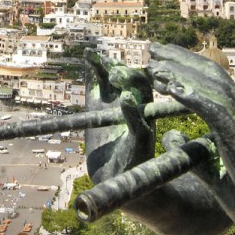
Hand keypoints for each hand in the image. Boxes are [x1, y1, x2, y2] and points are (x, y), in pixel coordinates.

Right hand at [83, 50, 155, 183]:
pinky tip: (87, 55)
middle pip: (126, 76)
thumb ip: (135, 120)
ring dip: (103, 64)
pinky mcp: (95, 106)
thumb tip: (126, 97)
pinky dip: (92, 70)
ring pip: (109, 76)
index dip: (136, 78)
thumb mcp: (140, 143)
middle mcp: (131, 101)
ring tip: (92, 55)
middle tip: (113, 74)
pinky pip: (95, 84)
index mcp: (147, 108)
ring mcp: (112, 102)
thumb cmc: (135, 164)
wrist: (115, 179)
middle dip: (119, 71)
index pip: (145, 84)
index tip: (129, 80)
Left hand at [150, 43, 234, 234]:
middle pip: (212, 76)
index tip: (162, 61)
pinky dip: (190, 96)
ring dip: (180, 72)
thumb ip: (196, 157)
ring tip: (153, 64)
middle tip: (152, 48)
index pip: (215, 85)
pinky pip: (214, 110)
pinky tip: (168, 88)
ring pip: (212, 87)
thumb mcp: (218, 178)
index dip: (187, 68)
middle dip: (180, 59)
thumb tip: (169, 139)